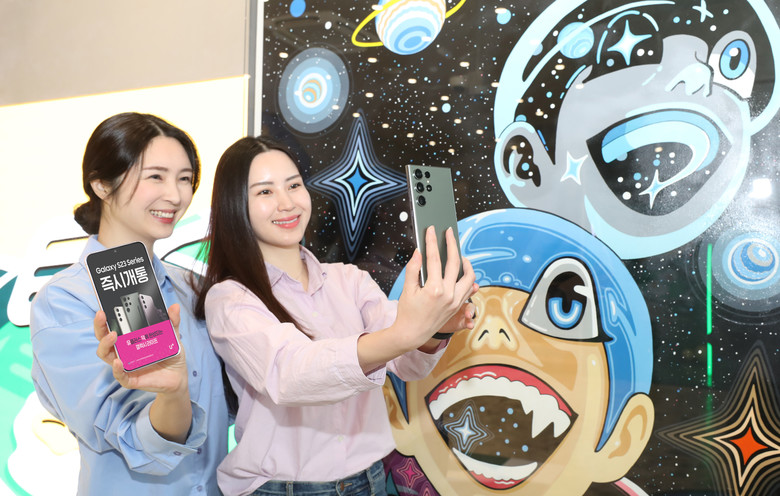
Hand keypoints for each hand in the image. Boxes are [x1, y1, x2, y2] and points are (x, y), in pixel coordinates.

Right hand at [94, 304, 188, 395]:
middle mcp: (123, 350)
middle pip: (104, 338)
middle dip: (100, 326)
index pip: (112, 326)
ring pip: (106, 355)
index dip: (105, 317)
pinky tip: (119, 362)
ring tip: (113, 336)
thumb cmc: (170, 354)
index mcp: (129, 338)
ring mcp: (125, 364)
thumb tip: (174, 307)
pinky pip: (119, 375)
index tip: (103, 306)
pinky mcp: (131, 379)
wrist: (178, 376)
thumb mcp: (173, 336)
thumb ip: (172, 322)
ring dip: (105, 344)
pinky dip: (117, 369)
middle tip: (102, 315)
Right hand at [395, 226, 477, 349]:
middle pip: (455, 263)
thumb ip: (413, 269)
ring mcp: (456, 301)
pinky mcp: (458, 305)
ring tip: (458, 253)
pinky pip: (468, 288)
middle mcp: (448, 295)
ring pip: (469, 276)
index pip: (434, 259)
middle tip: (449, 233)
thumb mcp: (407, 289)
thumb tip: (419, 252)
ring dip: (465, 262)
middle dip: (452, 244)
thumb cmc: (407, 312)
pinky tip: (461, 269)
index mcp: (434, 290)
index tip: (431, 230)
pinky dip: (467, 277)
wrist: (413, 333)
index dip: (432, 242)